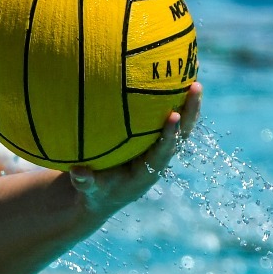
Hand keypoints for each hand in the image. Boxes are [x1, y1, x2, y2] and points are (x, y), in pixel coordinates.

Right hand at [69, 82, 201, 220]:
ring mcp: (160, 149)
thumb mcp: (89, 191)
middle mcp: (159, 159)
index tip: (174, 115)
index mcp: (147, 173)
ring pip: (181, 126)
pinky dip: (175, 102)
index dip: (170, 134)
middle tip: (195, 87)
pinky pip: (170, 120)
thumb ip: (85, 182)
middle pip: (182, 135)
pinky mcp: (155, 141)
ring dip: (189, 104)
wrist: (105, 195)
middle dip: (190, 112)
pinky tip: (174, 80)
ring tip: (194, 78)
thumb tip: (77, 172)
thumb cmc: (97, 192)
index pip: (163, 152)